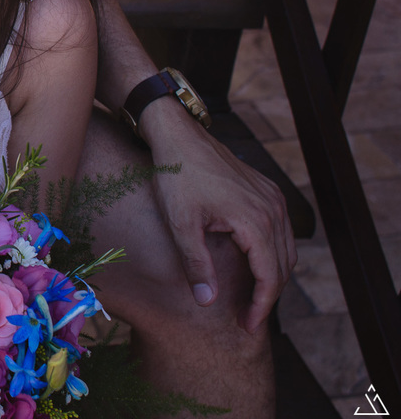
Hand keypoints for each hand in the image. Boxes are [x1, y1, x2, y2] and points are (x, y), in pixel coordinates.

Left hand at [139, 99, 296, 332]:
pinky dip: (272, 253)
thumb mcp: (181, 224)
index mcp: (256, 221)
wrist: (178, 135)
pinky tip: (253, 265)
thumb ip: (196, 264)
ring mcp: (272, 197)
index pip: (270, 277)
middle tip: (246, 319)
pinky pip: (279, 230)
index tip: (247, 326)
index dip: (261, 306)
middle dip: (267, 296)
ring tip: (250, 298)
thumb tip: (208, 302)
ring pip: (285, 249)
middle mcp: (273, 209)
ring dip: (272, 275)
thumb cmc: (176, 177)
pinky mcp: (266, 190)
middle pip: (282, 266)